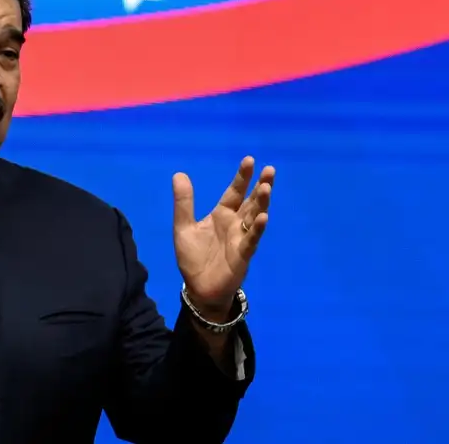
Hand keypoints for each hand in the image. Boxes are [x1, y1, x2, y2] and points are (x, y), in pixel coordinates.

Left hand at [171, 156, 273, 315]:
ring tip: (266, 187)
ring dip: (261, 203)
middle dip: (260, 186)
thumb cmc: (193, 258)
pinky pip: (251, 240)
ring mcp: (241, 238)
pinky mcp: (243, 255)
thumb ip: (184, 202)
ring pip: (255, 217)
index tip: (250, 160)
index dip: (242, 177)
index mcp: (221, 215)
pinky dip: (257, 229)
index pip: (234, 192)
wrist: (198, 288)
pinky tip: (263, 217)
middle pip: (250, 201)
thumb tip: (179, 173)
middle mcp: (235, 224)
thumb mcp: (183, 227)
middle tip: (269, 170)